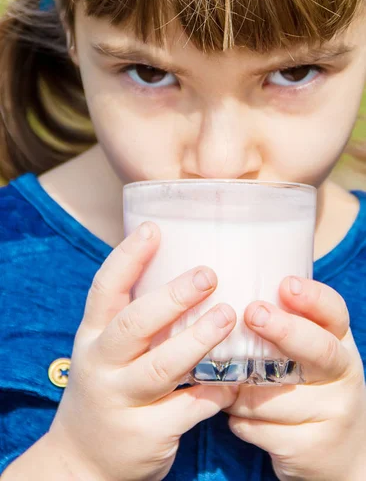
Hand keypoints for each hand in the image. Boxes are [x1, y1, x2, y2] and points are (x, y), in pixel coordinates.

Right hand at [47, 222, 237, 480]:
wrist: (82, 463)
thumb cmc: (107, 388)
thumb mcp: (105, 351)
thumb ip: (135, 318)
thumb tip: (185, 271)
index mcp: (91, 337)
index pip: (104, 289)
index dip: (127, 257)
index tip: (154, 228)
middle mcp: (101, 366)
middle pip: (133, 325)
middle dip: (171, 297)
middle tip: (209, 274)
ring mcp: (120, 402)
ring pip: (161, 367)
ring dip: (198, 340)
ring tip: (229, 316)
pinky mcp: (145, 435)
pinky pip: (189, 408)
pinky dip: (216, 390)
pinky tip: (237, 377)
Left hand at [223, 277, 365, 480]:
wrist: (337, 455)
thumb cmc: (307, 389)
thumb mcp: (307, 355)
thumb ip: (282, 328)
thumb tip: (224, 299)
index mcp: (339, 342)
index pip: (334, 312)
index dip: (312, 297)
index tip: (286, 284)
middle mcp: (343, 374)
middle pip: (318, 349)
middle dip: (284, 330)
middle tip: (254, 313)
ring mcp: (333, 413)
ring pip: (272, 395)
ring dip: (240, 391)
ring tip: (229, 385)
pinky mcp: (313, 447)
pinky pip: (260, 428)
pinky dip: (240, 421)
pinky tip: (239, 416)